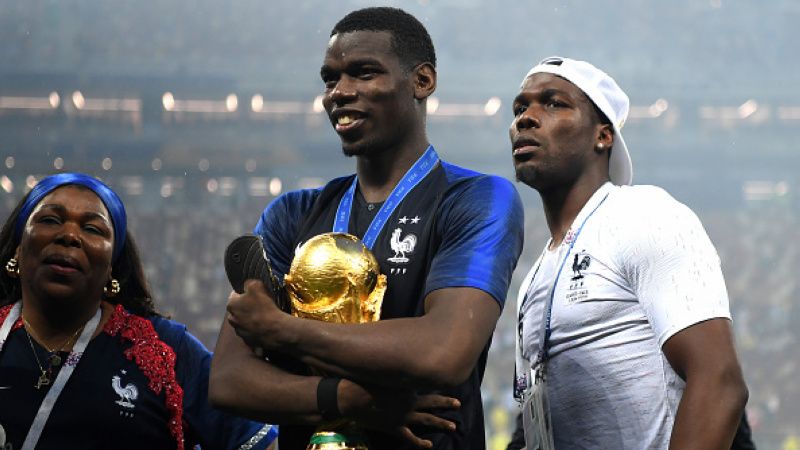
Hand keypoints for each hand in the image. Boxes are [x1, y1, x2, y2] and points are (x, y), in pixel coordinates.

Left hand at [226, 279, 287, 350]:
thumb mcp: (256, 286)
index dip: (245, 292)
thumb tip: (247, 285)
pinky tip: (264, 326)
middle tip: (259, 305)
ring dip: (250, 318)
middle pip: (238, 309)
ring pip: (243, 321)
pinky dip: (254, 328)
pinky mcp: (247, 340)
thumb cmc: (264, 307)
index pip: (235, 294)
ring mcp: (239, 331)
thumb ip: (249, 283)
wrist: (274, 330)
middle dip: (246, 306)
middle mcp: (231, 319)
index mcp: (231, 305)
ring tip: (263, 316)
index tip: (254, 294)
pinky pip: (250, 331)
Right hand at [339, 380, 459, 448]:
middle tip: (458, 404)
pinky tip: (429, 445)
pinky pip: (410, 437)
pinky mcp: (394, 428)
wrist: (352, 397)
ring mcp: (403, 416)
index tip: (444, 381)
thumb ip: (392, 372)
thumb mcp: (382, 373)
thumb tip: (397, 366)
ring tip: (453, 426)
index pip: (426, 385)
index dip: (436, 385)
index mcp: (407, 387)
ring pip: (427, 420)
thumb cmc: (364, 381)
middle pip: (432, 402)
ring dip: (441, 423)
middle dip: (446, 403)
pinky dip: (420, 443)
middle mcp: (409, 402)